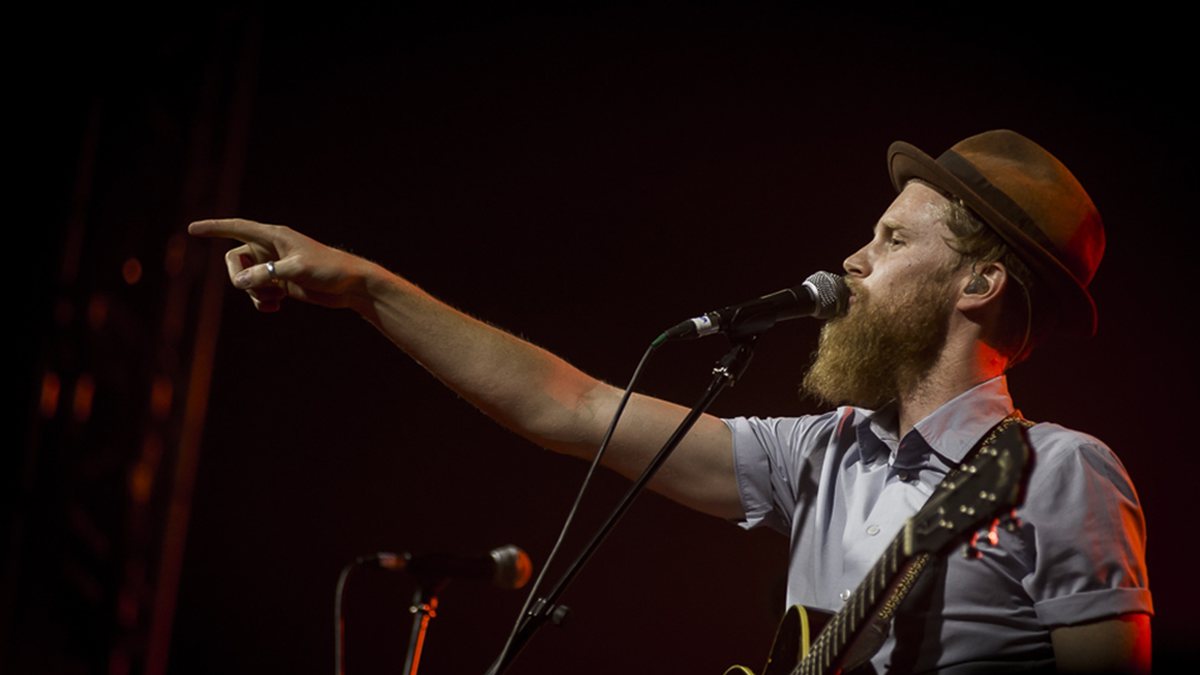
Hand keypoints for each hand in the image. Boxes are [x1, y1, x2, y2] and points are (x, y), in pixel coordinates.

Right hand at [188, 218, 371, 311]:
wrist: (350, 285)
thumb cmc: (329, 270)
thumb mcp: (296, 270)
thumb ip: (267, 274)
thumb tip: (240, 281)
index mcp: (274, 236)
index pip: (237, 228)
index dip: (214, 228)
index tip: (192, 229)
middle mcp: (271, 249)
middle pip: (234, 260)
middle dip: (239, 277)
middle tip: (254, 288)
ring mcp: (274, 267)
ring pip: (244, 279)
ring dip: (252, 293)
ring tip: (274, 300)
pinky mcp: (280, 283)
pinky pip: (256, 293)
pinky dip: (260, 301)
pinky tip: (275, 308)